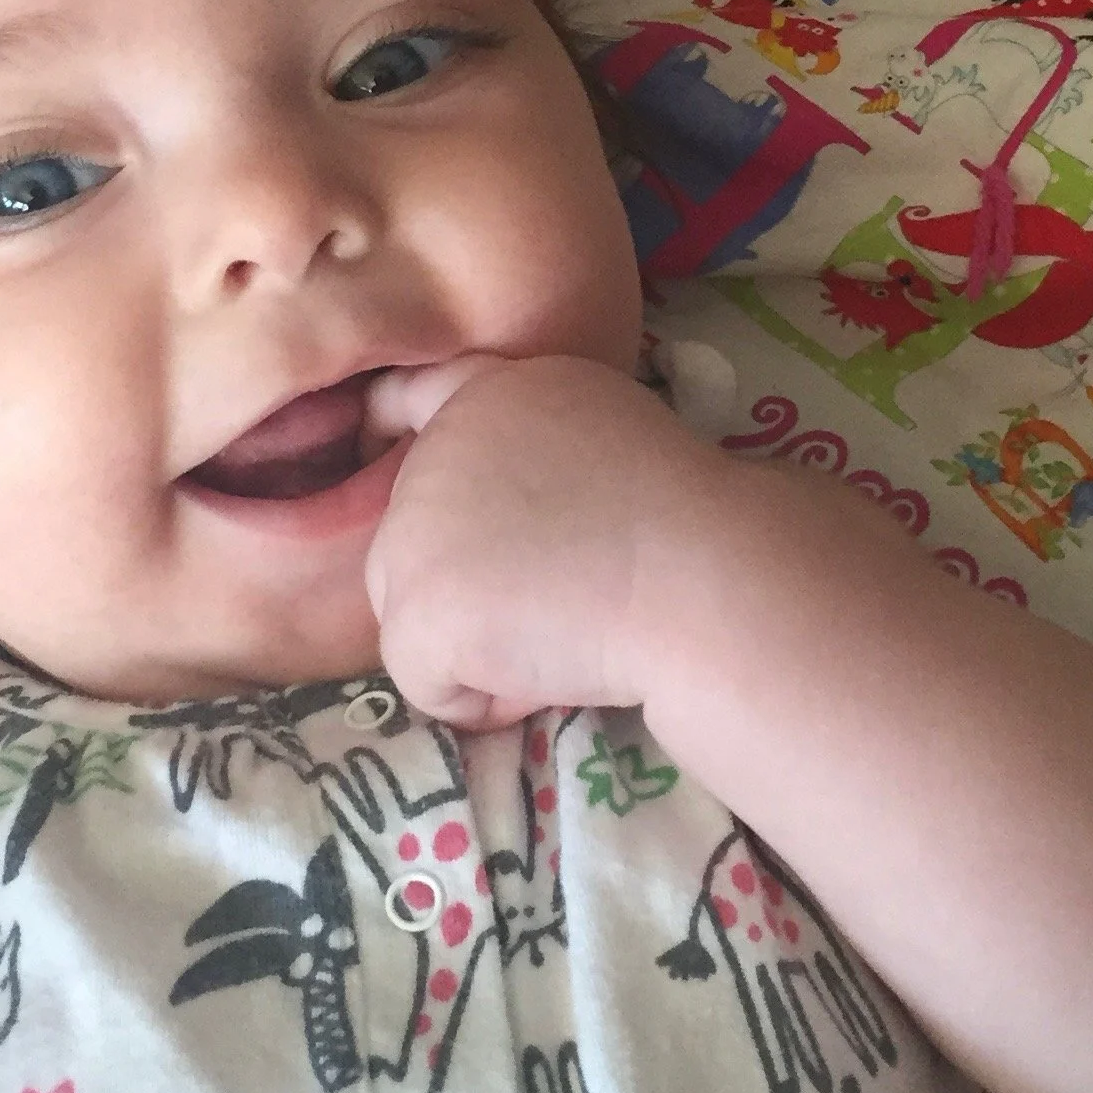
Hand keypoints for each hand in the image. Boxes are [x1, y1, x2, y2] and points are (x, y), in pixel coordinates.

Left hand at [363, 353, 707, 728]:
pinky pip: (426, 683)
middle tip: (561, 593)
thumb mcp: (606, 440)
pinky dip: (483, 700)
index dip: (391, 437)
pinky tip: (548, 670)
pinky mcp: (417, 610)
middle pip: (407, 540)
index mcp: (489, 393)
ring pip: (414, 615)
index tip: (394, 464)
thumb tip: (500, 520)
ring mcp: (414, 529)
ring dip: (478, 644)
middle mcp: (435, 450)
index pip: (404, 401)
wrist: (701, 578)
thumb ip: (533, 455)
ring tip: (563, 631)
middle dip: (469, 586)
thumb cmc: (687, 523)